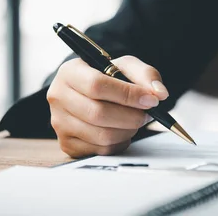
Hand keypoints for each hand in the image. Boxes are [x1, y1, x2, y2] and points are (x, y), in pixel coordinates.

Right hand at [47, 55, 168, 157]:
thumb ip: (146, 75)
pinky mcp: (66, 143)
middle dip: (131, 117)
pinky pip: (100, 150)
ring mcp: (59, 122)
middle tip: (146, 114)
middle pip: (98, 113)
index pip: (96, 85)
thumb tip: (159, 94)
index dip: (127, 95)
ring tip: (134, 120)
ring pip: (101, 135)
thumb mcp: (126, 67)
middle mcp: (58, 96)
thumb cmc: (108, 77)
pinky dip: (119, 143)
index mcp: (69, 72)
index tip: (150, 100)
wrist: (91, 92)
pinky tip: (121, 130)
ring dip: (127, 131)